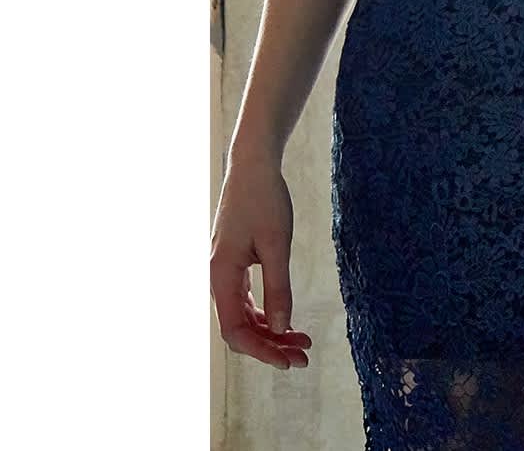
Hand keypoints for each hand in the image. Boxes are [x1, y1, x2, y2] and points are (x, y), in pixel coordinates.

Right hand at [210, 152, 312, 369]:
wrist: (254, 165)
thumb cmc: (264, 199)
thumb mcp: (276, 243)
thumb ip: (278, 286)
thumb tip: (280, 327)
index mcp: (221, 275)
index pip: (235, 330)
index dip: (261, 350)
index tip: (289, 360)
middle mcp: (219, 277)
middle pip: (240, 327)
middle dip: (270, 345)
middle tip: (304, 356)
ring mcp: (227, 270)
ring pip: (245, 314)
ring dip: (271, 330)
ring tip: (302, 340)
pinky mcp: (237, 261)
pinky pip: (248, 298)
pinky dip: (267, 311)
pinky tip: (286, 318)